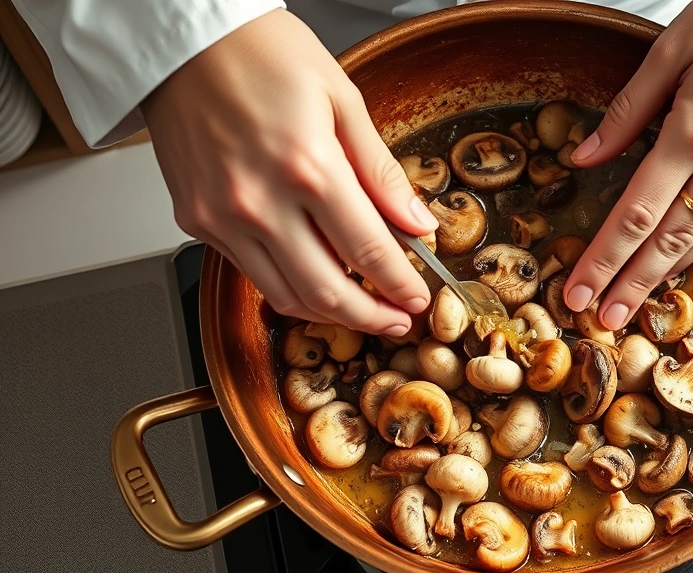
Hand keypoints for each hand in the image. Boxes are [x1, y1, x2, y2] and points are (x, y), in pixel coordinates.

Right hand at [141, 9, 437, 335]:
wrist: (183, 39)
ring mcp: (222, 218)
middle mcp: (260, 202)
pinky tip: (314, 279)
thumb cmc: (261, 52)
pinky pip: (251, 273)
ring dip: (330, 313)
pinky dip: (289, 286)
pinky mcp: (196, 221)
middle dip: (371, 317)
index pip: (369, 251)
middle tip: (397, 320)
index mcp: (308, 167)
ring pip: (286, 295)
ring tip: (361, 310)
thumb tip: (417, 221)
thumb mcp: (342, 99)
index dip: (400, 285)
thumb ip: (381, 171)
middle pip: (328, 292)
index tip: (417, 298)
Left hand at [562, 0, 692, 329]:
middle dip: (628, 285)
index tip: (577, 290)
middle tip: (599, 320)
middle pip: (667, 241)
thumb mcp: (671, 47)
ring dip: (663, 275)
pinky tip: (677, 262)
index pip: (635, 214)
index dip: (602, 260)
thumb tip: (585, 155)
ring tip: (632, 305)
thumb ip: (626, 112)